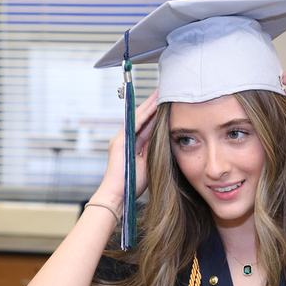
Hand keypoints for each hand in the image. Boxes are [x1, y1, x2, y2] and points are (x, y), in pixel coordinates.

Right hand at [94, 89, 158, 209]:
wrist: (117, 194)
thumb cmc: (132, 183)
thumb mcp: (149, 164)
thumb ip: (154, 150)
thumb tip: (167, 141)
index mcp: (134, 144)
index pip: (148, 124)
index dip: (157, 112)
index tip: (168, 102)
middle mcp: (126, 138)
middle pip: (143, 116)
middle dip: (154, 103)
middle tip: (165, 90)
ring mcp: (121, 138)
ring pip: (139, 117)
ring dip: (150, 104)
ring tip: (161, 92)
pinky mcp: (119, 142)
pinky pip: (134, 125)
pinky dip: (144, 115)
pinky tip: (153, 106)